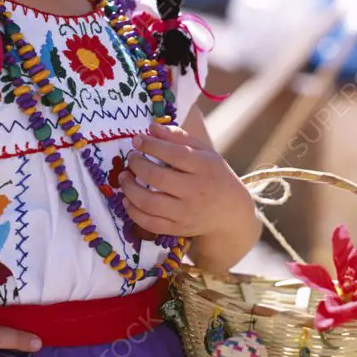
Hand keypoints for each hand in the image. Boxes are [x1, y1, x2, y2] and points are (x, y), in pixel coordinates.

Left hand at [119, 123, 258, 268]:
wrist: (231, 214)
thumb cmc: (214, 176)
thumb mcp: (204, 152)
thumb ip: (178, 138)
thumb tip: (151, 128)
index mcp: (204, 167)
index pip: (174, 154)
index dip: (151, 145)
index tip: (137, 140)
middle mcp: (195, 191)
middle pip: (158, 177)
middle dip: (137, 165)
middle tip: (131, 158)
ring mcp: (185, 213)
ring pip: (149, 203)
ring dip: (129, 188)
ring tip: (124, 177)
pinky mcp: (177, 229)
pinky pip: (149, 223)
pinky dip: (133, 211)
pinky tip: (127, 199)